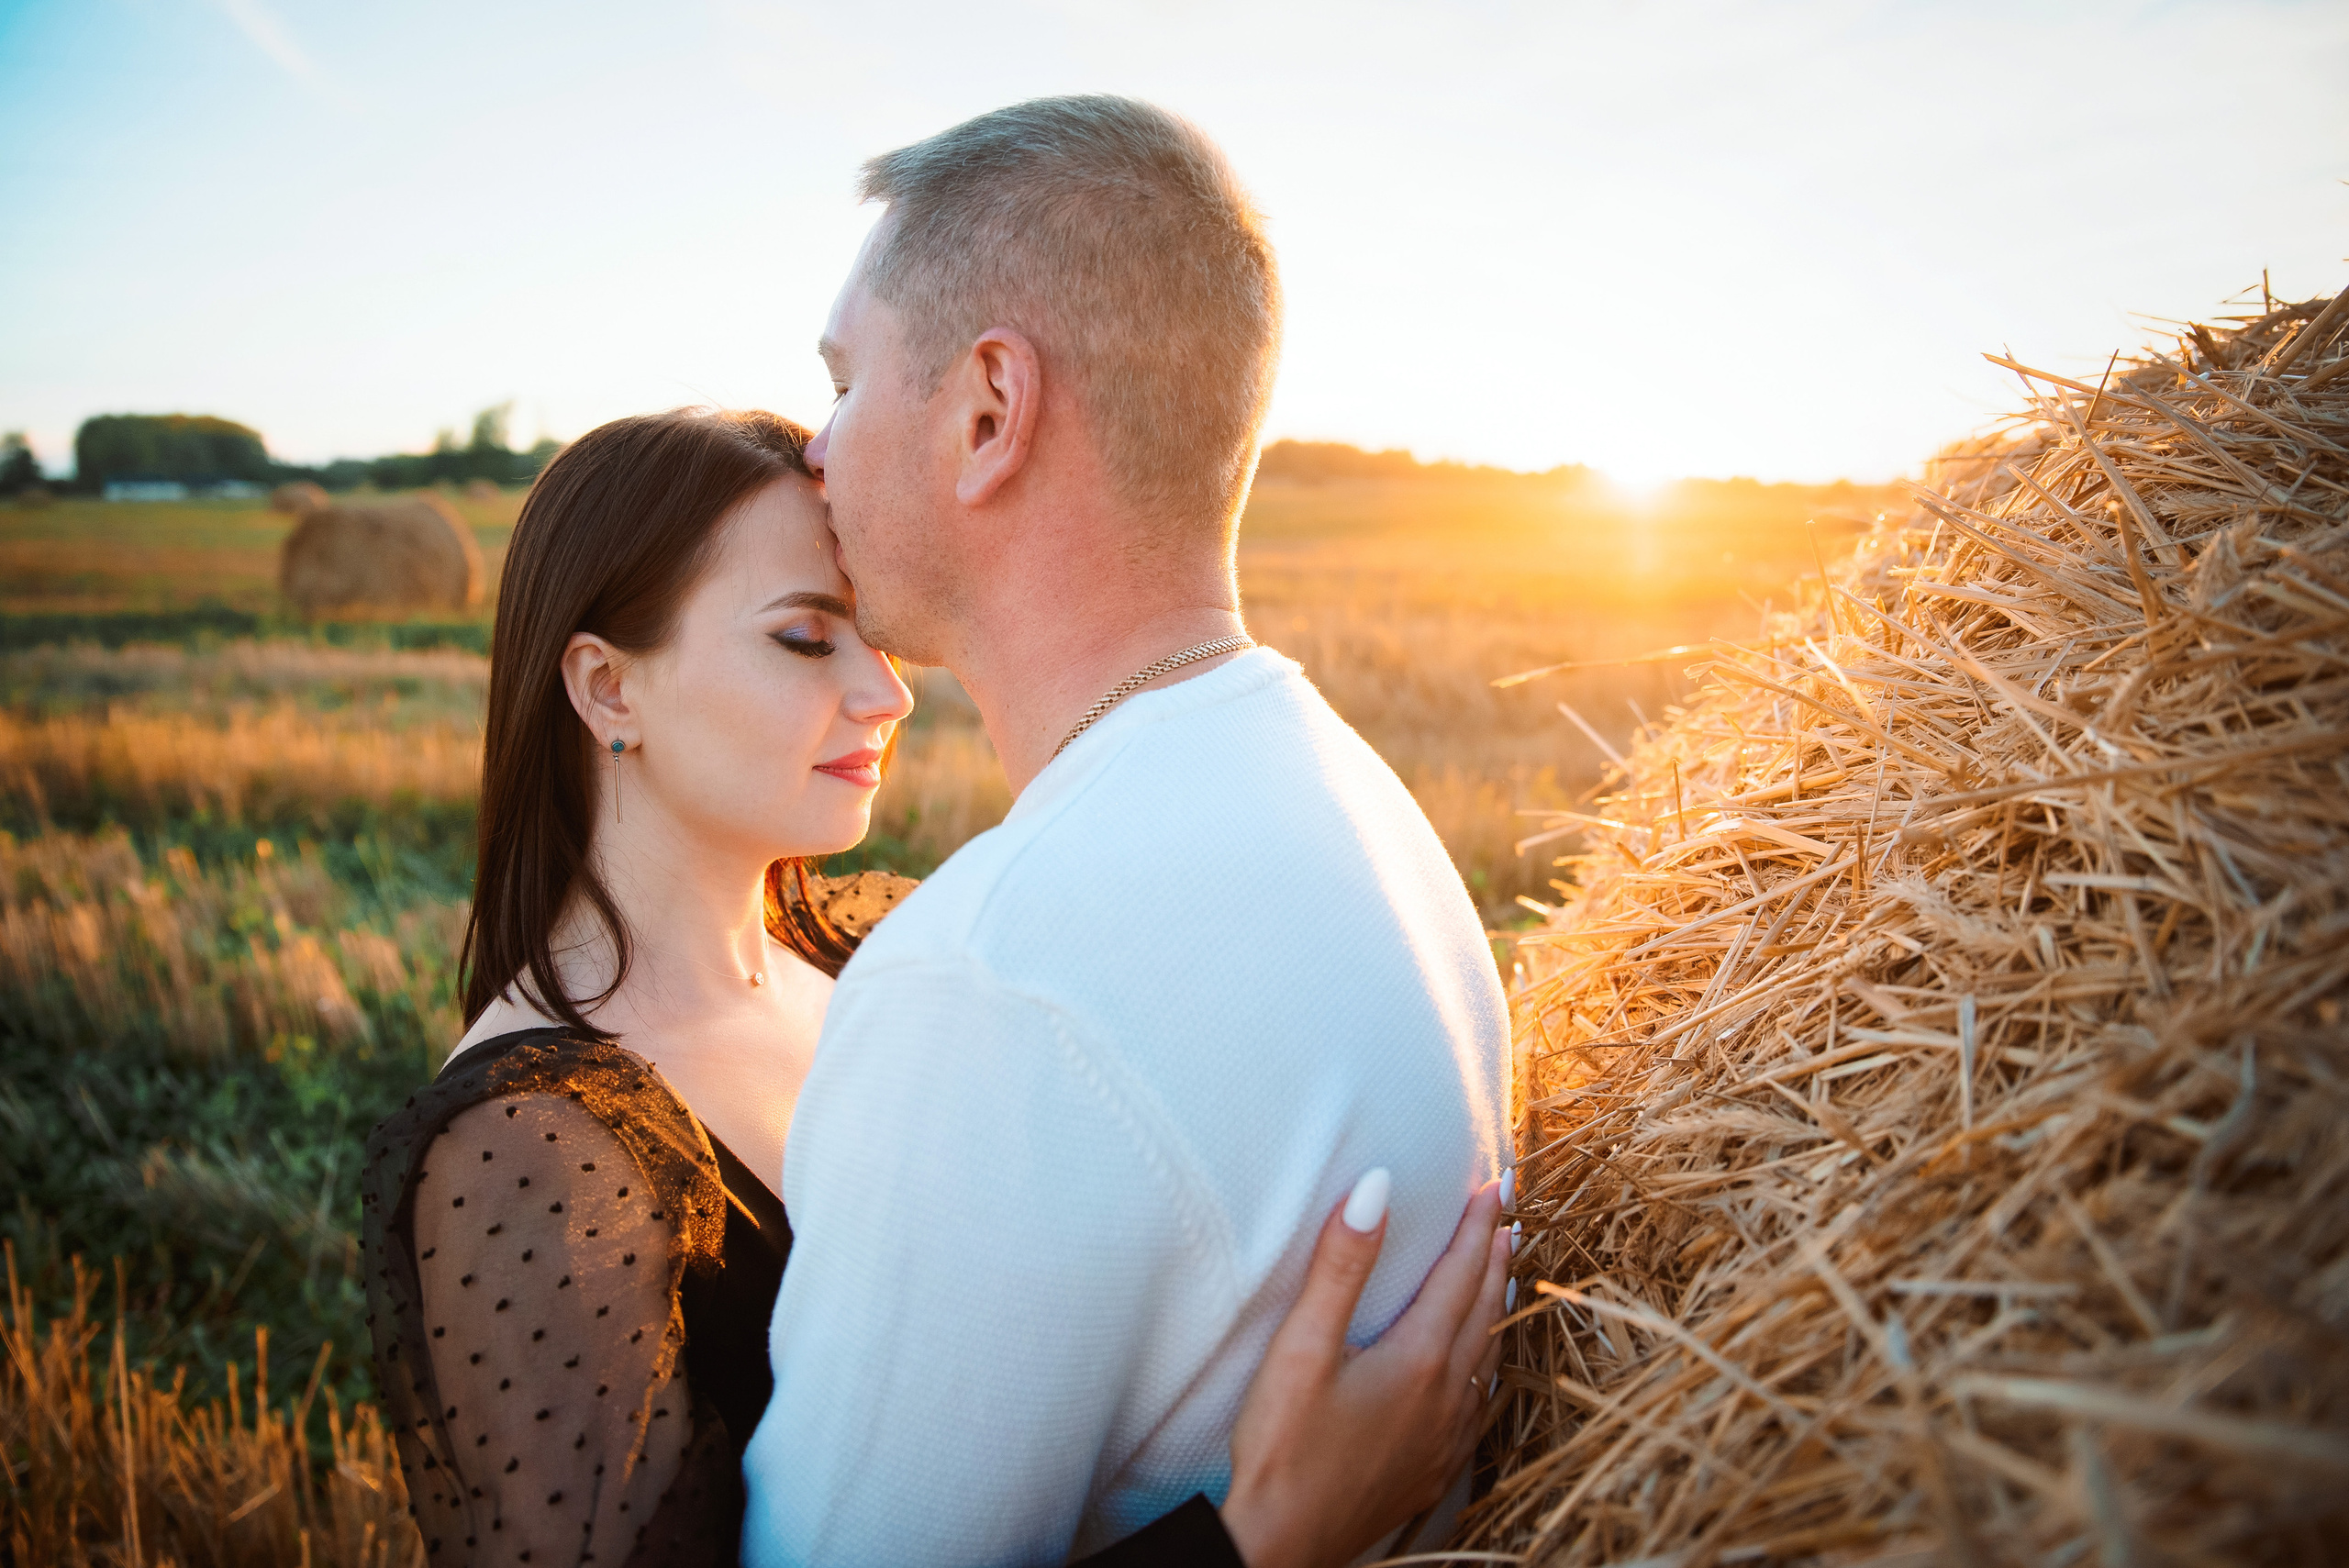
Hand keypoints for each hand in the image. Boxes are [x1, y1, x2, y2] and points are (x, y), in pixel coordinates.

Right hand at [1219, 1174, 1510, 1567]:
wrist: (1282, 1543)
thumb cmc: (1284, 1447)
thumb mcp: (1303, 1346)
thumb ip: (1341, 1266)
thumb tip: (1376, 1188)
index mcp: (1420, 1360)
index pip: (1461, 1274)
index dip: (1478, 1225)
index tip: (1495, 1183)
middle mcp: (1446, 1398)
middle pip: (1484, 1309)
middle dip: (1496, 1254)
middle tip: (1508, 1211)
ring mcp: (1444, 1438)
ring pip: (1487, 1356)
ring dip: (1495, 1305)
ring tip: (1501, 1271)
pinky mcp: (1430, 1469)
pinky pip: (1478, 1403)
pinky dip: (1485, 1363)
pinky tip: (1477, 1367)